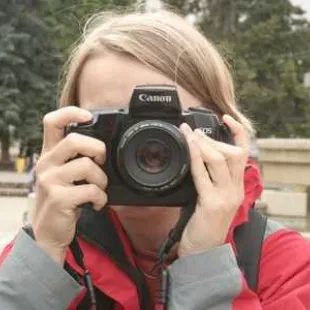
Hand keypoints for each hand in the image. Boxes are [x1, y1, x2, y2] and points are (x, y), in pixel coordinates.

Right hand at [33, 106, 107, 264]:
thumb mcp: (65, 176)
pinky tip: (96, 204)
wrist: (48, 232)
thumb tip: (102, 149)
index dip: (70, 113)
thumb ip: (76, 160)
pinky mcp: (58, 198)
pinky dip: (101, 198)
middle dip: (97, 149)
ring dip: (102, 180)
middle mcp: (47, 164)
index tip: (88, 115)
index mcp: (50, 155)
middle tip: (101, 162)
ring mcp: (50, 181)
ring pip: (86, 166)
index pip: (52, 122)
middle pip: (74, 140)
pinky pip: (90, 190)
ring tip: (99, 190)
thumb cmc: (62, 200)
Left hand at [178, 115, 248, 256]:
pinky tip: (188, 147)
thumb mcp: (213, 198)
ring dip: (203, 144)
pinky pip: (202, 174)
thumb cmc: (204, 224)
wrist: (202, 251)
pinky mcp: (211, 203)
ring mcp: (225, 196)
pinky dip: (195, 157)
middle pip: (233, 153)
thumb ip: (211, 179)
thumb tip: (198, 156)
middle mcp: (234, 190)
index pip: (244, 153)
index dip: (238, 133)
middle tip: (194, 130)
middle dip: (213, 138)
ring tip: (189, 134)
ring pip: (220, 160)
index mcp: (236, 187)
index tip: (227, 119)